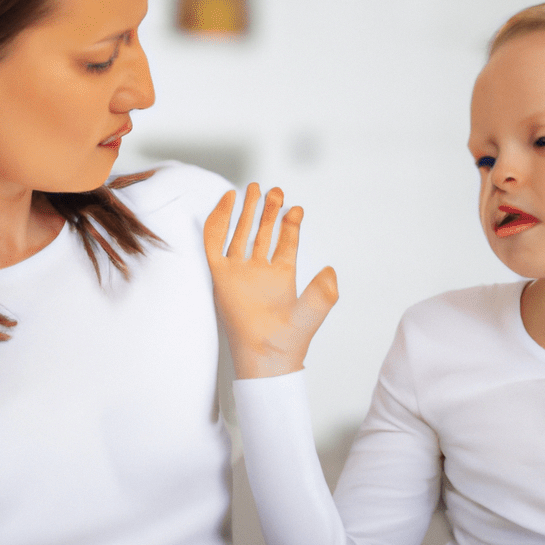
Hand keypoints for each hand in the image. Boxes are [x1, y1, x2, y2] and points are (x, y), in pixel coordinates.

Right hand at [204, 184, 337, 378]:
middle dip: (269, 211)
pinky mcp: (221, 276)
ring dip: (248, 212)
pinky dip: (219, 221)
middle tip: (275, 190)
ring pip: (241, 233)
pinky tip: (227, 202)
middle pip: (263, 233)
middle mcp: (260, 272)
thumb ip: (324, 291)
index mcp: (282, 276)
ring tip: (254, 188)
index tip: (296, 208)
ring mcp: (239, 272)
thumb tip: (330, 270)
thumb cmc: (289, 340)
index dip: (291, 224)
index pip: (286, 243)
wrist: (265, 356)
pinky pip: (215, 243)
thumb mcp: (314, 311)